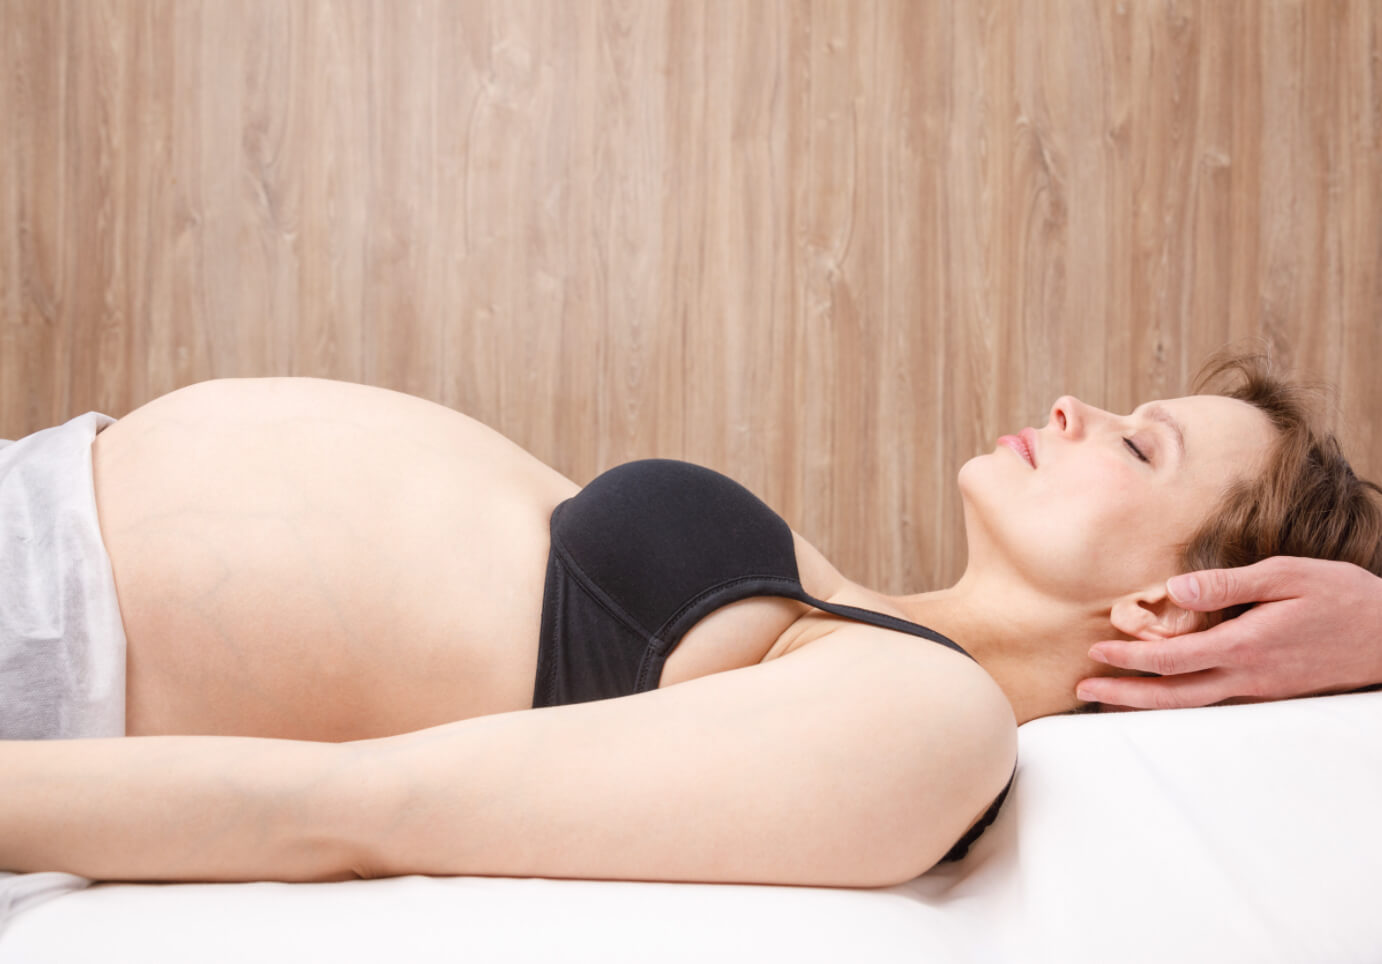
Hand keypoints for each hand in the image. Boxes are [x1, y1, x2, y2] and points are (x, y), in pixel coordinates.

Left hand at [1076, 556, 1381, 709]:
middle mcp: (1247, 677)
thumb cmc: (1343, 598)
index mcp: (1245, 647)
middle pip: (1172, 696)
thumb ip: (1229, 584)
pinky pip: (1213, 702)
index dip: (1129, 657)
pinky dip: (1179, 701)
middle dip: (1125, 693)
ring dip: (1147, 703)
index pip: (1172, 660)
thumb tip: (1176, 588)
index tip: (1097, 649)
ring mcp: (1259, 690)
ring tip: (1109, 697)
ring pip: (1191, 705)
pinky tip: (1161, 693)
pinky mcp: (1269, 692)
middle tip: (1085, 687)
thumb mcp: (1288, 576)